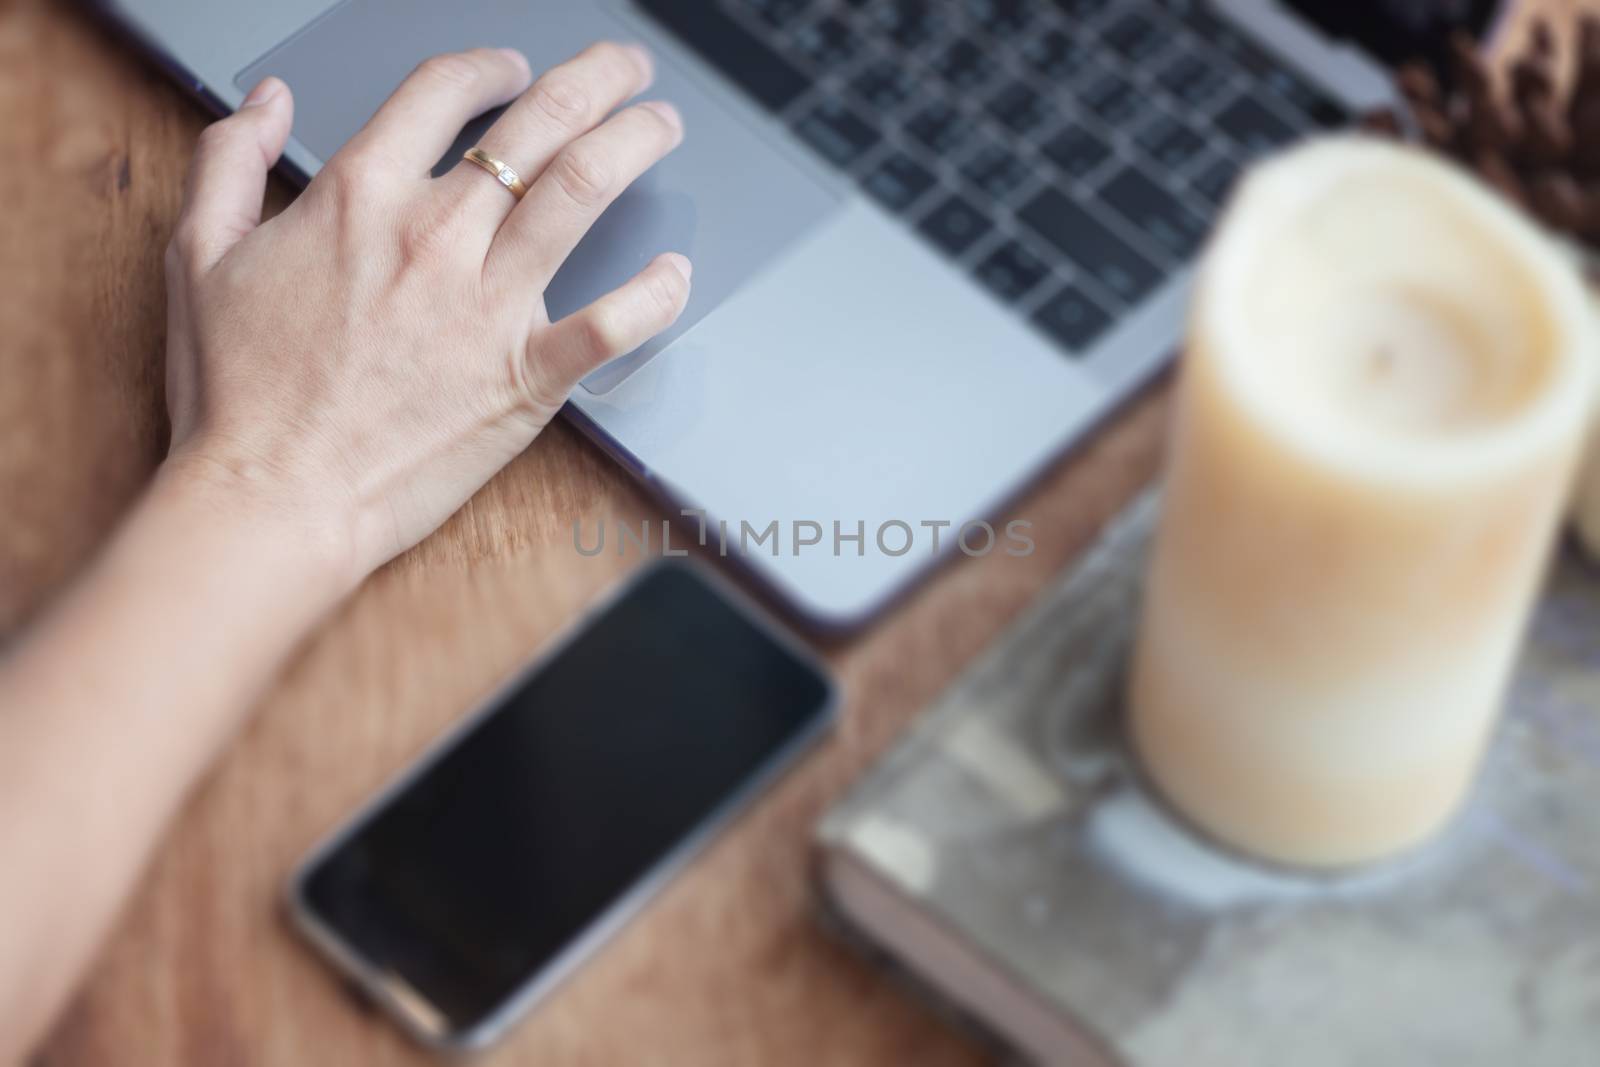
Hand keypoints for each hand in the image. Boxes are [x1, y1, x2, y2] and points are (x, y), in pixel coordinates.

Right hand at [161, 43, 689, 586]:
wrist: (270, 498)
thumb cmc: (235, 394)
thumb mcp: (200, 255)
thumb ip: (230, 160)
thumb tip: (271, 100)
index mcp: (360, 199)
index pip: (443, 92)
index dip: (489, 66)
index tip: (514, 69)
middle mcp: (435, 237)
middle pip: (538, 125)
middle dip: (596, 79)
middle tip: (626, 68)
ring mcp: (486, 306)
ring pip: (584, 191)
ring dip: (635, 143)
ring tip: (663, 127)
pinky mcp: (524, 378)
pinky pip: (611, 324)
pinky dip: (655, 294)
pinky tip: (676, 270)